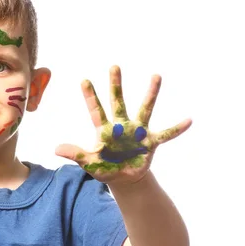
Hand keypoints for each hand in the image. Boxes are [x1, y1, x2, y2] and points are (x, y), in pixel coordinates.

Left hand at [56, 65, 190, 184]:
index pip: (95, 110)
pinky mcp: (150, 143)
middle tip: (114, 66)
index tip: (84, 80)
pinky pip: (166, 134)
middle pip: (118, 102)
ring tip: (156, 76)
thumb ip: (75, 154)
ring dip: (150, 94)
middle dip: (116, 85)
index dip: (90, 97)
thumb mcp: (89, 163)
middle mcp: (121, 126)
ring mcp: (137, 132)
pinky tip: (188, 120)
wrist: (124, 179)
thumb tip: (56, 149)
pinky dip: (176, 129)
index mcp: (104, 130)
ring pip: (144, 109)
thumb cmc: (105, 168)